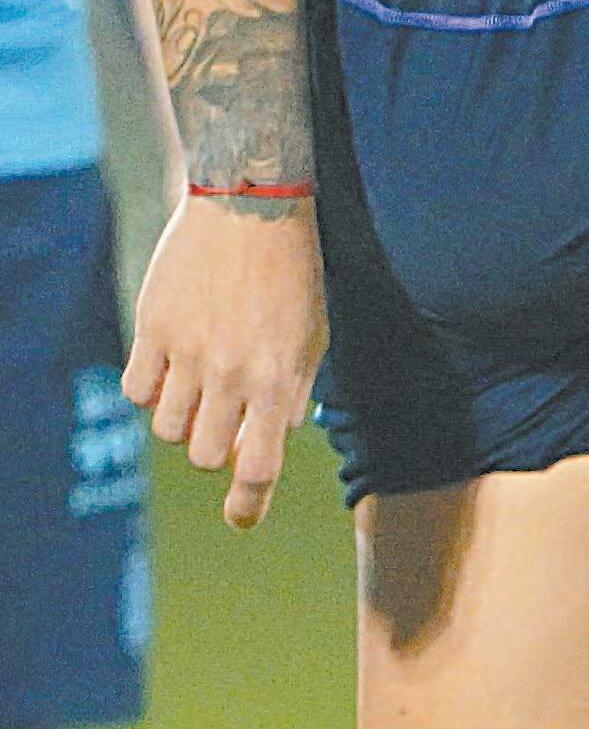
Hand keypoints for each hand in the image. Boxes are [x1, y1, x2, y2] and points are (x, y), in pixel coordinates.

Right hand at [124, 194, 328, 529]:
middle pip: (205, 456)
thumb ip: (289, 398)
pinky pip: (136, 390)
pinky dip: (150, 390)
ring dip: (183, 419)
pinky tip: (169, 367)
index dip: (248, 505)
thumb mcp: (311, 341)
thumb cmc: (291, 277)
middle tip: (223, 419)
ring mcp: (187, 352)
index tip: (240, 520)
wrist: (251, 208)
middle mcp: (230, 374)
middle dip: (216, 448)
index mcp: (277, 381)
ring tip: (199, 383)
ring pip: (167, 429)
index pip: (259, 468)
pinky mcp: (152, 328)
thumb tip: (261, 448)